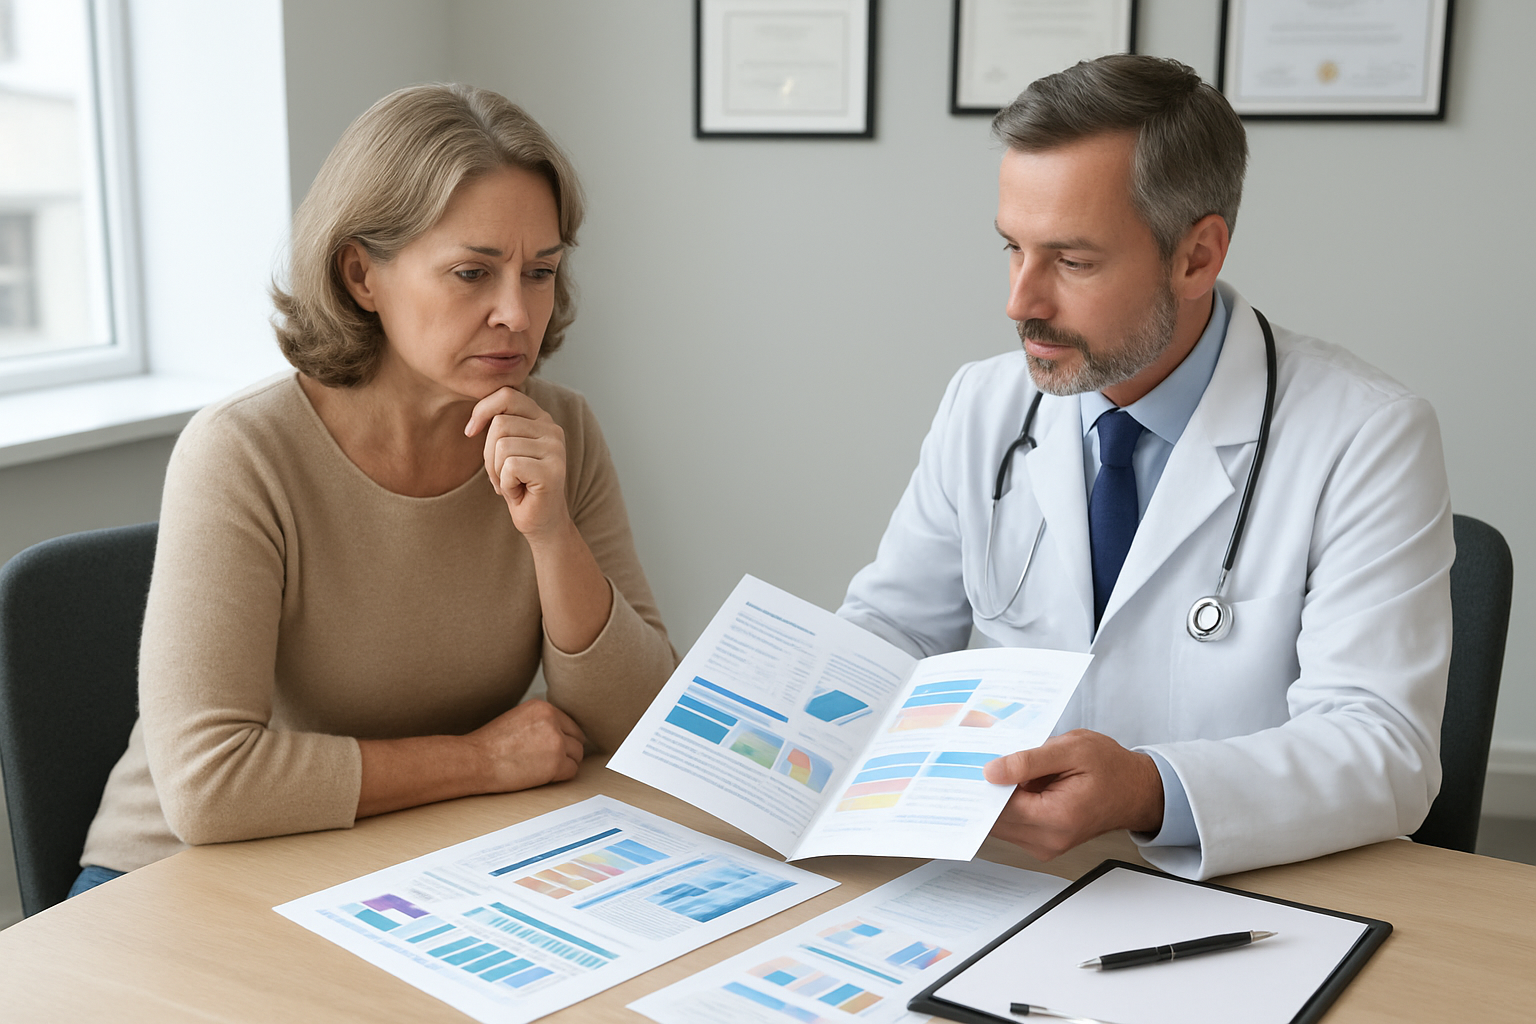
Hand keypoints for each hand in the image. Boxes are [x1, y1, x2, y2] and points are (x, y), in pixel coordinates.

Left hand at [465, 387, 569, 541]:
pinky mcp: (553, 470)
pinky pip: (510, 466)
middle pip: (499, 423)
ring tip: (512, 483)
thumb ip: (499, 426)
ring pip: (502, 446)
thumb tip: (473, 420)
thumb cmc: (520, 485)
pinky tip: (519, 492)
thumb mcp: (505, 449)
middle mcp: (552, 429)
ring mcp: (556, 449)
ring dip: (496, 472)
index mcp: (542, 419)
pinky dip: (506, 484)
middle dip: (488, 454)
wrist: (541, 521)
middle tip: (501, 474)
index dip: (482, 410)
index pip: (506, 395)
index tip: (470, 431)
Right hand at [466, 699, 586, 792]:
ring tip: (544, 769)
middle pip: (577, 739)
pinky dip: (560, 776)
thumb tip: (560, 732)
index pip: (570, 724)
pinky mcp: (556, 763)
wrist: (476, 760)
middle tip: (551, 761)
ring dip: (565, 764)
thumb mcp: (518, 718)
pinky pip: (572, 771)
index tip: (556, 748)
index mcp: (543, 708)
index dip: (564, 738)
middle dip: (567, 751)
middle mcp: (553, 721)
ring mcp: (556, 742)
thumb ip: (541, 722)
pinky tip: (543, 776)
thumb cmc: (490, 744)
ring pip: (577, 755)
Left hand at [982, 729, 1164, 860]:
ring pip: (1000, 824)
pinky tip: (1016, 781)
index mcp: (1057, 818)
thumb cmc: (1111, 768)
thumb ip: (1029, 761)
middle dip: (986, 790)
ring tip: (1004, 767)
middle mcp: (1048, 840)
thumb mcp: (1072, 750)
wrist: (1137, 791)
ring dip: (997, 797)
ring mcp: (1045, 845)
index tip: (968, 762)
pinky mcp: (1043, 842)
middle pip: (995, 819)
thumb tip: (991, 771)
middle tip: (979, 760)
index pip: (1000, 807)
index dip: (982, 784)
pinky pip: (1012, 825)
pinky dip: (1009, 804)